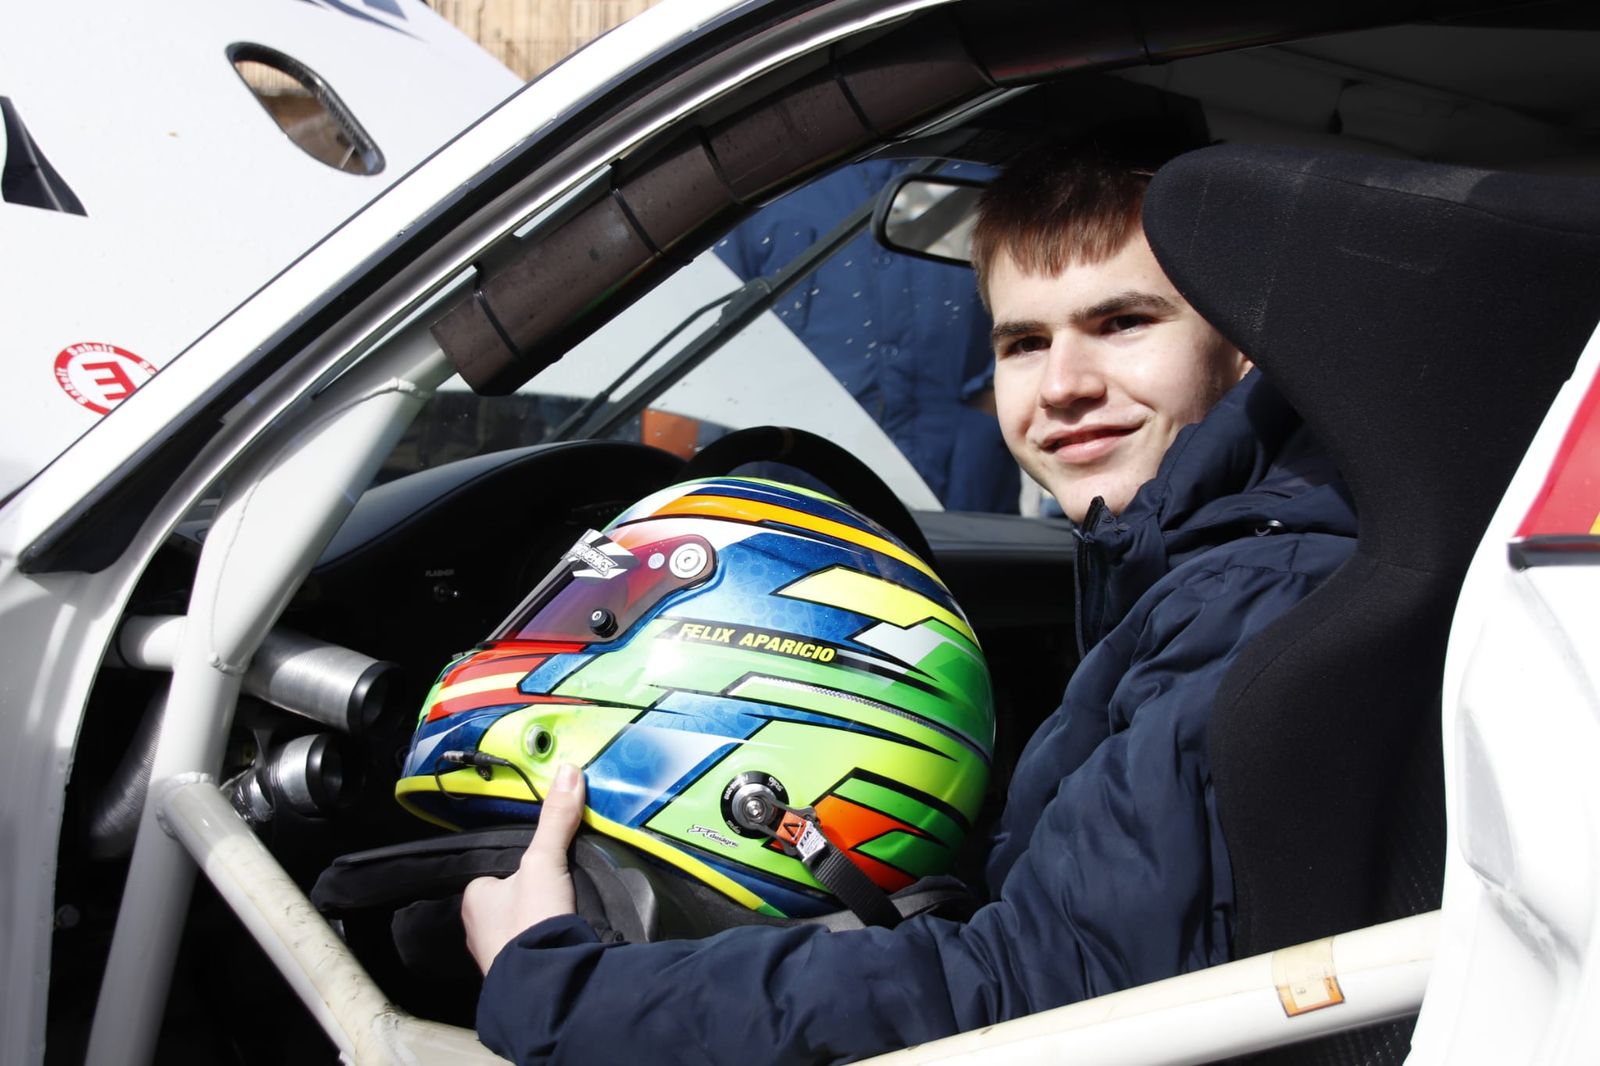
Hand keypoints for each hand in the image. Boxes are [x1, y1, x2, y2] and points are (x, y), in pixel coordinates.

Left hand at [462, 762, 585, 973]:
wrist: (543, 981)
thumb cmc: (530, 916)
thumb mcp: (545, 860)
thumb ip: (556, 820)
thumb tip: (569, 770)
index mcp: (473, 899)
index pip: (492, 876)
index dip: (517, 870)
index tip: (542, 869)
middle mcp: (475, 931)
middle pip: (505, 903)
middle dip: (526, 900)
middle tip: (554, 894)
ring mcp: (493, 958)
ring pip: (514, 931)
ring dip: (534, 926)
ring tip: (561, 917)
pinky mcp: (513, 979)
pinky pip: (528, 954)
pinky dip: (541, 948)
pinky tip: (559, 943)